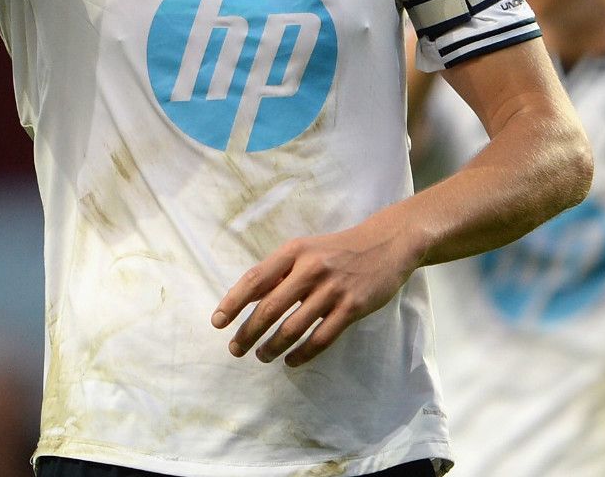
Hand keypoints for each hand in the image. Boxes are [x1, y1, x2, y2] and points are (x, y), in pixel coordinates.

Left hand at [212, 219, 423, 367]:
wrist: (386, 244)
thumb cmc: (337, 250)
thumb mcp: (305, 250)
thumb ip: (278, 272)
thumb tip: (246, 298)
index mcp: (294, 251)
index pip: (255, 279)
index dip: (233, 302)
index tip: (217, 322)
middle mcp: (311, 269)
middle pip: (271, 307)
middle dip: (249, 332)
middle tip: (235, 349)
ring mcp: (333, 290)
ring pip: (294, 327)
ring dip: (273, 346)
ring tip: (261, 356)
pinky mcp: (353, 308)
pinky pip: (322, 338)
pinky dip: (303, 353)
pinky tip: (291, 360)